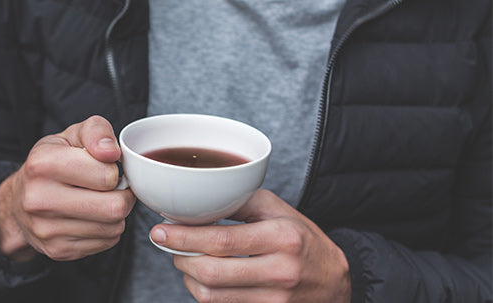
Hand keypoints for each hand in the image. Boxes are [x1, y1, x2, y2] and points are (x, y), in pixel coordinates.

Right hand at [0, 116, 135, 261]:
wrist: (18, 202)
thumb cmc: (51, 163)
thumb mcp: (71, 136)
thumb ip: (97, 131)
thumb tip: (112, 152)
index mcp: (42, 164)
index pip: (106, 176)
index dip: (114, 171)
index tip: (105, 168)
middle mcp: (39, 199)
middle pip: (114, 207)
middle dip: (122, 196)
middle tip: (113, 188)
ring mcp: (47, 229)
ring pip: (113, 227)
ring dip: (116, 214)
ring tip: (100, 201)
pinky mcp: (58, 250)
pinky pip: (106, 242)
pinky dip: (107, 230)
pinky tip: (91, 217)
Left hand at [150, 189, 350, 302]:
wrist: (334, 282)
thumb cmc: (302, 241)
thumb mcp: (279, 211)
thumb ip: (239, 201)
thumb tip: (196, 200)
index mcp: (282, 238)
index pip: (221, 241)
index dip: (183, 237)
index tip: (159, 231)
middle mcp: (280, 272)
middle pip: (209, 273)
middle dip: (179, 257)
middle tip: (168, 244)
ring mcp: (274, 300)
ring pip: (210, 296)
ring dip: (187, 277)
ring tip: (186, 259)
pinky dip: (204, 292)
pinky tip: (204, 276)